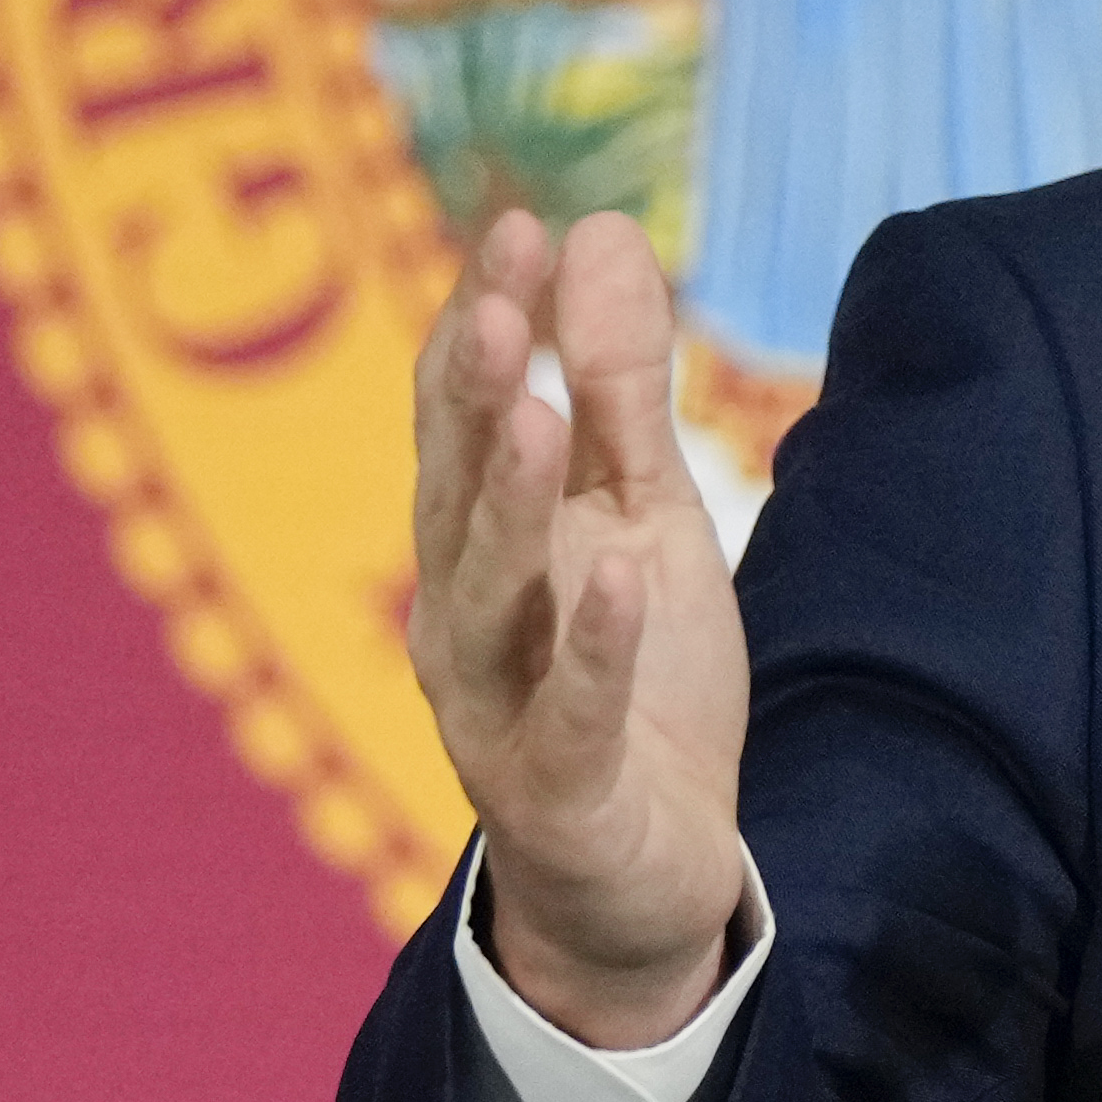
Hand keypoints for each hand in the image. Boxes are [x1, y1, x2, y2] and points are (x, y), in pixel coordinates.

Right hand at [406, 207, 757, 1045]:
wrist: (647, 877)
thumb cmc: (632, 679)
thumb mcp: (645, 514)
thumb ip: (621, 389)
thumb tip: (600, 229)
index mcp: (478, 541)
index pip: (462, 414)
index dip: (485, 321)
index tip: (522, 224)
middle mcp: (460, 616)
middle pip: (454, 491)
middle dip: (473, 395)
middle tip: (504, 301)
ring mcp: (495, 707)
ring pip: (486, 596)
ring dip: (506, 504)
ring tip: (532, 412)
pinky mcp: (556, 792)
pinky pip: (568, 712)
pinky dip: (592, 644)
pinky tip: (621, 573)